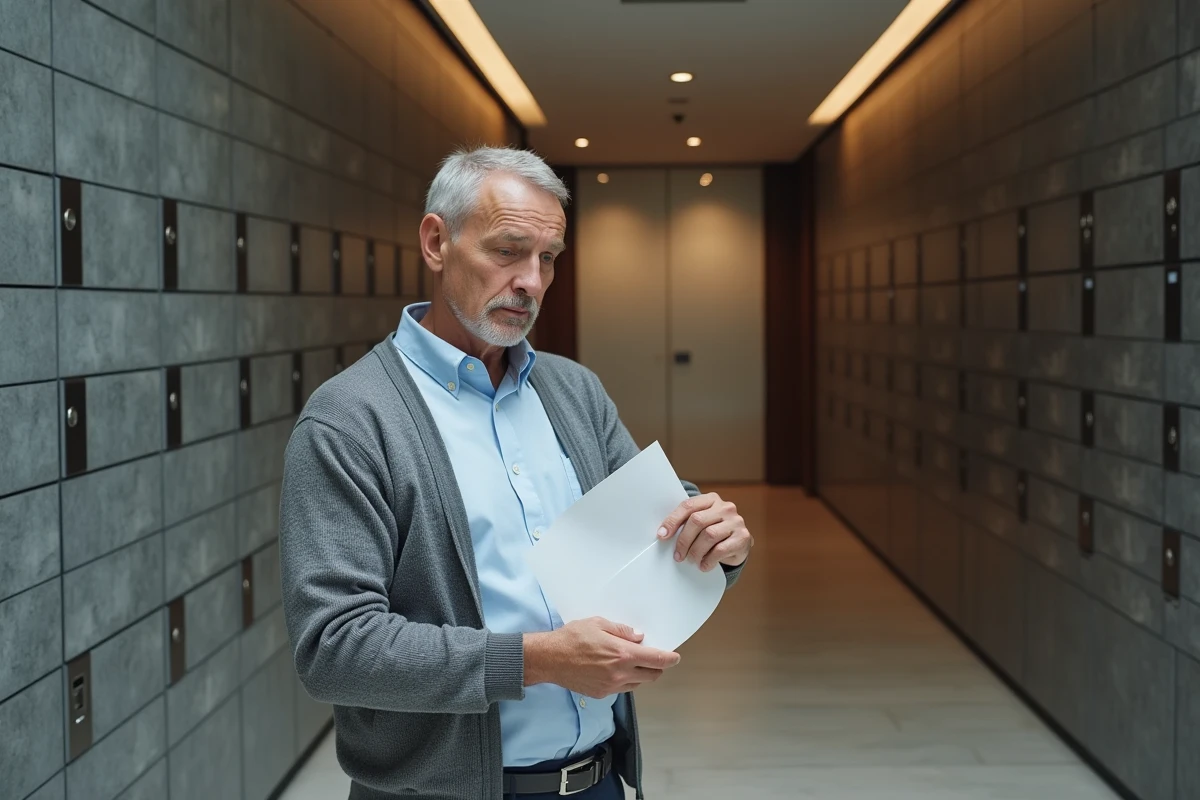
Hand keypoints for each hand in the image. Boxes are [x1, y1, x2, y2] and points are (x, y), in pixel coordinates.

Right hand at [524, 617, 680, 697]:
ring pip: (638, 684)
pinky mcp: (601, 694)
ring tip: (633, 662)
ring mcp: (611, 687)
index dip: (669, 659)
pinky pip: (622, 689)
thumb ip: (622, 631)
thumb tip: (639, 637)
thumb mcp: (598, 623)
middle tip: (654, 658)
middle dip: (657, 667)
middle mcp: (620, 674)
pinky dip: (626, 680)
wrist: (549, 659)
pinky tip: (617, 670)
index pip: (656, 660)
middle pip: (651, 676)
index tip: (675, 657)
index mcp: (622, 654)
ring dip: (641, 674)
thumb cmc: (572, 637)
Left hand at [657, 493, 752, 570]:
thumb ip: (687, 523)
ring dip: (696, 551)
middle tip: (678, 555)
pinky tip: (704, 565)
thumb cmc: (714, 532)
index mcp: (711, 499)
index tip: (662, 535)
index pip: (688, 506)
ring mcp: (736, 521)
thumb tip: (663, 534)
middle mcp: (725, 507)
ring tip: (691, 560)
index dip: (672, 521)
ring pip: (709, 535)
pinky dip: (708, 560)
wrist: (739, 544)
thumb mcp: (702, 523)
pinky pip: (721, 549)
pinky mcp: (743, 537)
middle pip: (697, 520)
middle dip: (684, 540)